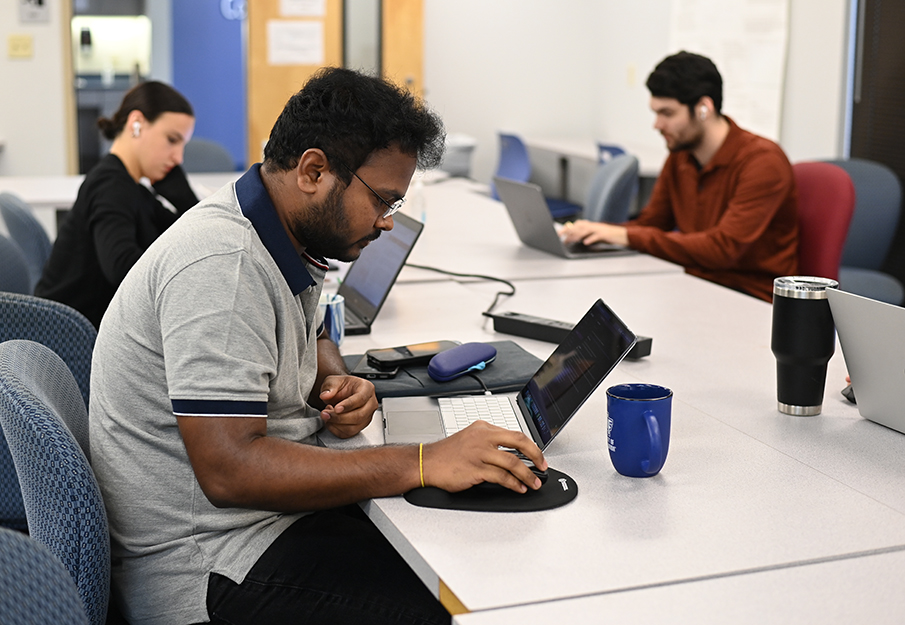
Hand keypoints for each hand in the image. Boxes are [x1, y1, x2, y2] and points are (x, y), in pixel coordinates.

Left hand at [318, 375, 377, 437]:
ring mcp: (367, 417)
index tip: (336, 408)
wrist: (341, 393)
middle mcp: (370, 403)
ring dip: (336, 424)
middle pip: (359, 416)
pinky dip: (336, 430)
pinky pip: (348, 434)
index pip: (361, 399)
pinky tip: (330, 422)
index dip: (348, 405)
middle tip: (326, 413)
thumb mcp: (334, 381)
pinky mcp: (360, 426)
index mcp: (367, 388)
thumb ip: (330, 387)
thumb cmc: (342, 386)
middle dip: (339, 417)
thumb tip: (326, 395)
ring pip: (354, 427)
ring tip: (327, 416)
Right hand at [422, 421, 547, 492]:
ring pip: (513, 462)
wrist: (426, 462)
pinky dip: (513, 483)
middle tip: (543, 467)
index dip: (531, 446)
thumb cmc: (446, 454)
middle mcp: (483, 437)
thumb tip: (512, 456)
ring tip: (534, 483)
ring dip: (527, 475)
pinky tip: (518, 487)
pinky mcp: (475, 469)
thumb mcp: (470, 439)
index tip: (538, 457)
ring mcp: (479, 453)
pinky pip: (501, 476)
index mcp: (483, 428)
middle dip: (536, 456)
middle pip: (519, 442)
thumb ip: (490, 444)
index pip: (515, 433)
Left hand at [560, 219, 628, 246]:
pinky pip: (597, 235)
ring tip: (570, 240)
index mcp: (591, 225)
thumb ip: (586, 235)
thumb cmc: (609, 236)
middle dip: (569, 231)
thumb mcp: (596, 235)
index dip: (568, 228)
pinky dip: (590, 238)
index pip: (577, 224)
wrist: (624, 235)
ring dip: (577, 235)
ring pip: (586, 230)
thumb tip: (573, 238)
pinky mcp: (606, 234)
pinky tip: (585, 242)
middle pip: (579, 226)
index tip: (560, 233)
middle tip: (561, 236)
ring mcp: (600, 229)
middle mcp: (594, 225)